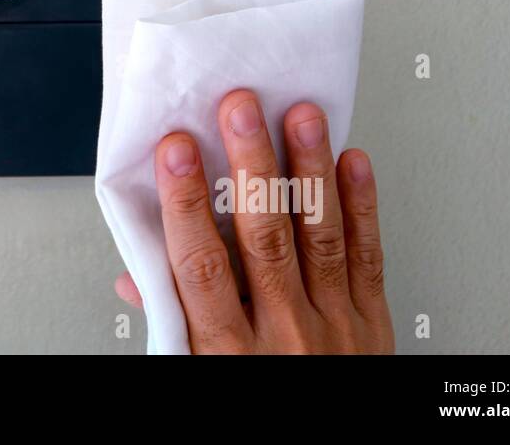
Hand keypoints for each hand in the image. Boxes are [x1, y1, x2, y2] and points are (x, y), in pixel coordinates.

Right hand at [114, 89, 393, 353]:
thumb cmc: (256, 400)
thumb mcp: (198, 375)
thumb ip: (170, 323)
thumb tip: (137, 278)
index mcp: (227, 351)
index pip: (201, 264)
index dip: (186, 201)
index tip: (175, 151)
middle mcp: (282, 336)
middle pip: (263, 238)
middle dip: (250, 165)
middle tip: (239, 109)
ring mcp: (333, 328)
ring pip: (320, 236)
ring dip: (309, 169)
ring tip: (299, 114)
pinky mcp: (372, 324)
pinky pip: (368, 257)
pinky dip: (363, 205)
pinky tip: (353, 160)